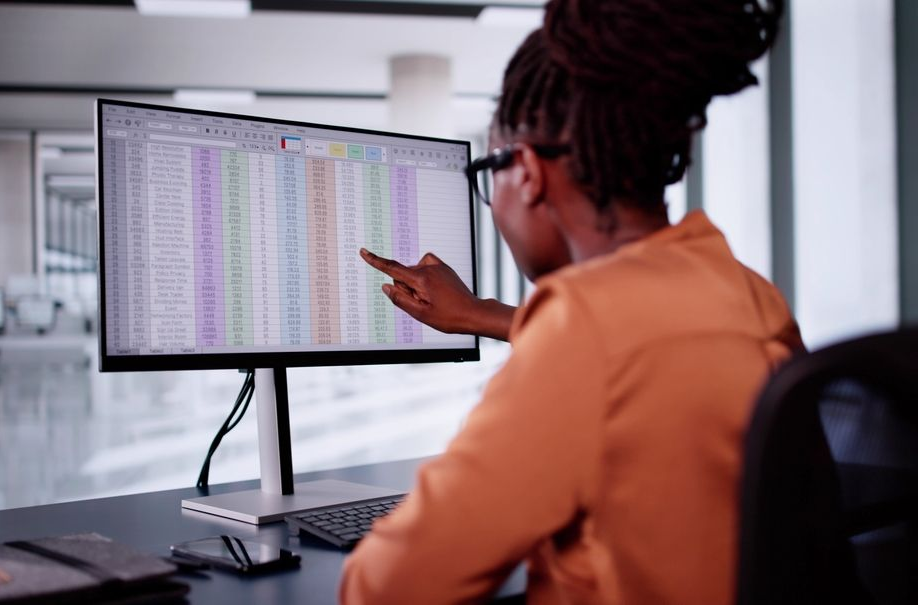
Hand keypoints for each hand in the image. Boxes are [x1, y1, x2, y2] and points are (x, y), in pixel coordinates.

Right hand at [360, 248, 515, 340]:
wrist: (473, 313)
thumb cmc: (449, 317)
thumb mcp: (420, 313)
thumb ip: (400, 299)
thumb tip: (386, 287)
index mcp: (421, 279)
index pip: (392, 269)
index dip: (375, 261)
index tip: (363, 252)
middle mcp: (428, 268)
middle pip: (403, 276)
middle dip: (406, 288)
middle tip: (424, 304)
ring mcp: (437, 266)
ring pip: (413, 273)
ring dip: (416, 285)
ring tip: (433, 300)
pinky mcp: (443, 268)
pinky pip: (424, 269)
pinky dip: (424, 278)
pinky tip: (434, 290)